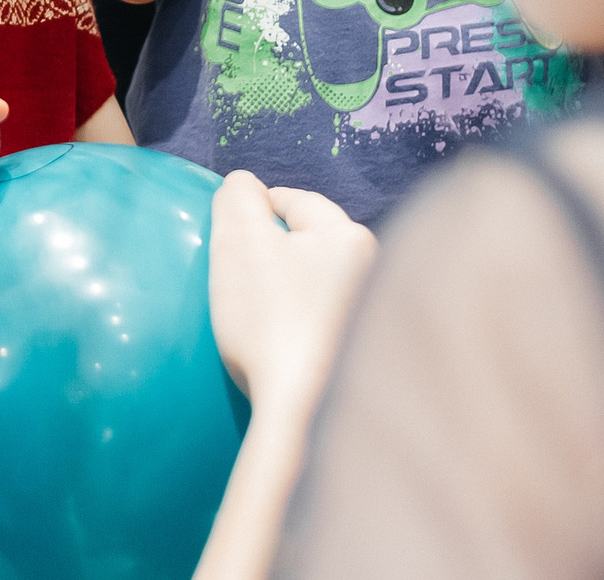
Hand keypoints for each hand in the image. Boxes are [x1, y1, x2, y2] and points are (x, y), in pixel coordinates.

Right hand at [207, 169, 375, 417]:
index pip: (293, 200)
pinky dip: (297, 328)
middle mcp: (378, 272)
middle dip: (273, 256)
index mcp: (352, 237)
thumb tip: (245, 186)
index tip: (226, 245)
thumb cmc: (271, 320)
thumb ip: (237, 197)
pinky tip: (278, 348)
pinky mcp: (364, 357)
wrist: (306, 416)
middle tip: (238, 283)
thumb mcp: (240, 242)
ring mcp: (373, 317)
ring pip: (315, 286)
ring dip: (286, 294)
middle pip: (307, 245)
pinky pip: (321, 324)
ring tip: (256, 320)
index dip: (252, 214)